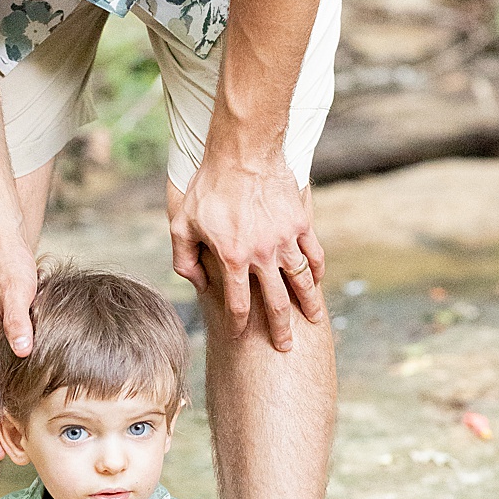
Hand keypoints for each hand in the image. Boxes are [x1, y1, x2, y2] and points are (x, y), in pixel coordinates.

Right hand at [0, 244, 38, 457]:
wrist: (2, 248)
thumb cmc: (11, 267)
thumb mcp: (17, 289)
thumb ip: (18, 318)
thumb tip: (24, 350)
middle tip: (3, 455)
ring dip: (0, 414)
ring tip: (11, 443)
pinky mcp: (3, 339)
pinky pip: (2, 374)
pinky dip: (8, 395)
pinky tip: (20, 409)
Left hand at [171, 159, 325, 351]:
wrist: (243, 152)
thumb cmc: (208, 186)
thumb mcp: (181, 222)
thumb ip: (184, 258)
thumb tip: (198, 284)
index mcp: (232, 258)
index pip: (238, 304)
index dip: (239, 325)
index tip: (240, 337)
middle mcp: (262, 255)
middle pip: (276, 303)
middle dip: (281, 329)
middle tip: (286, 347)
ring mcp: (285, 240)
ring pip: (301, 282)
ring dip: (308, 305)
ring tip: (314, 321)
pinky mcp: (301, 223)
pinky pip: (313, 254)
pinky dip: (317, 271)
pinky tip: (316, 281)